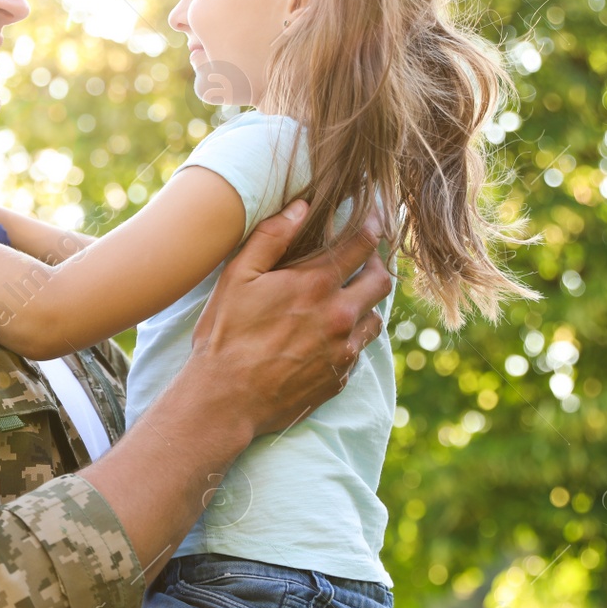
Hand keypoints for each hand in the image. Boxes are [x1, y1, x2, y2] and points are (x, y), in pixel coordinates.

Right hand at [189, 200, 392, 436]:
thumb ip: (271, 237)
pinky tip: (331, 334)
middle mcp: (339, 315)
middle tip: (363, 259)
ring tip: (347, 298)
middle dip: (376, 264)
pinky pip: (360, 349)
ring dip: (365, 303)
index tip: (374, 217)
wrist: (225, 400)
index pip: (362, 244)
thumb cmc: (225, 336)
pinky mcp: (340, 377)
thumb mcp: (237, 277)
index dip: (372, 225)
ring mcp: (343, 350)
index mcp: (315, 284)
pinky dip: (352, 336)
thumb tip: (301, 206)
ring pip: (375, 316)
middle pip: (381, 280)